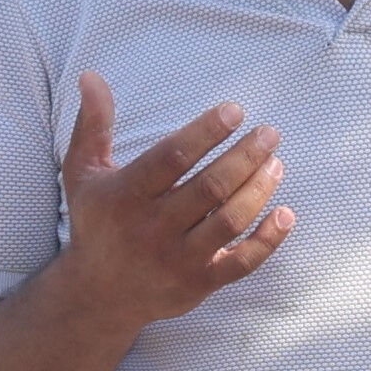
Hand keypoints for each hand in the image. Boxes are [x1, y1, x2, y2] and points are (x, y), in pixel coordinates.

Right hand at [57, 71, 289, 324]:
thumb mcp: (83, 172)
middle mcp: (152, 228)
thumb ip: (93, 124)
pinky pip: (242, 263)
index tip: (236, 111)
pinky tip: (286, 213)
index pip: (172, 158)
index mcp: (126, 195)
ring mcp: (178, 259)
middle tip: (270, 133)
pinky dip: (268, 240)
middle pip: (210, 188)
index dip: (206, 132)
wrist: (99, 295)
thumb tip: (91, 75)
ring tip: (276, 163)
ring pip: (230, 221)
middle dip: (245, 157)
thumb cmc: (96, 223)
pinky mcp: (199, 283)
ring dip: (259, 190)